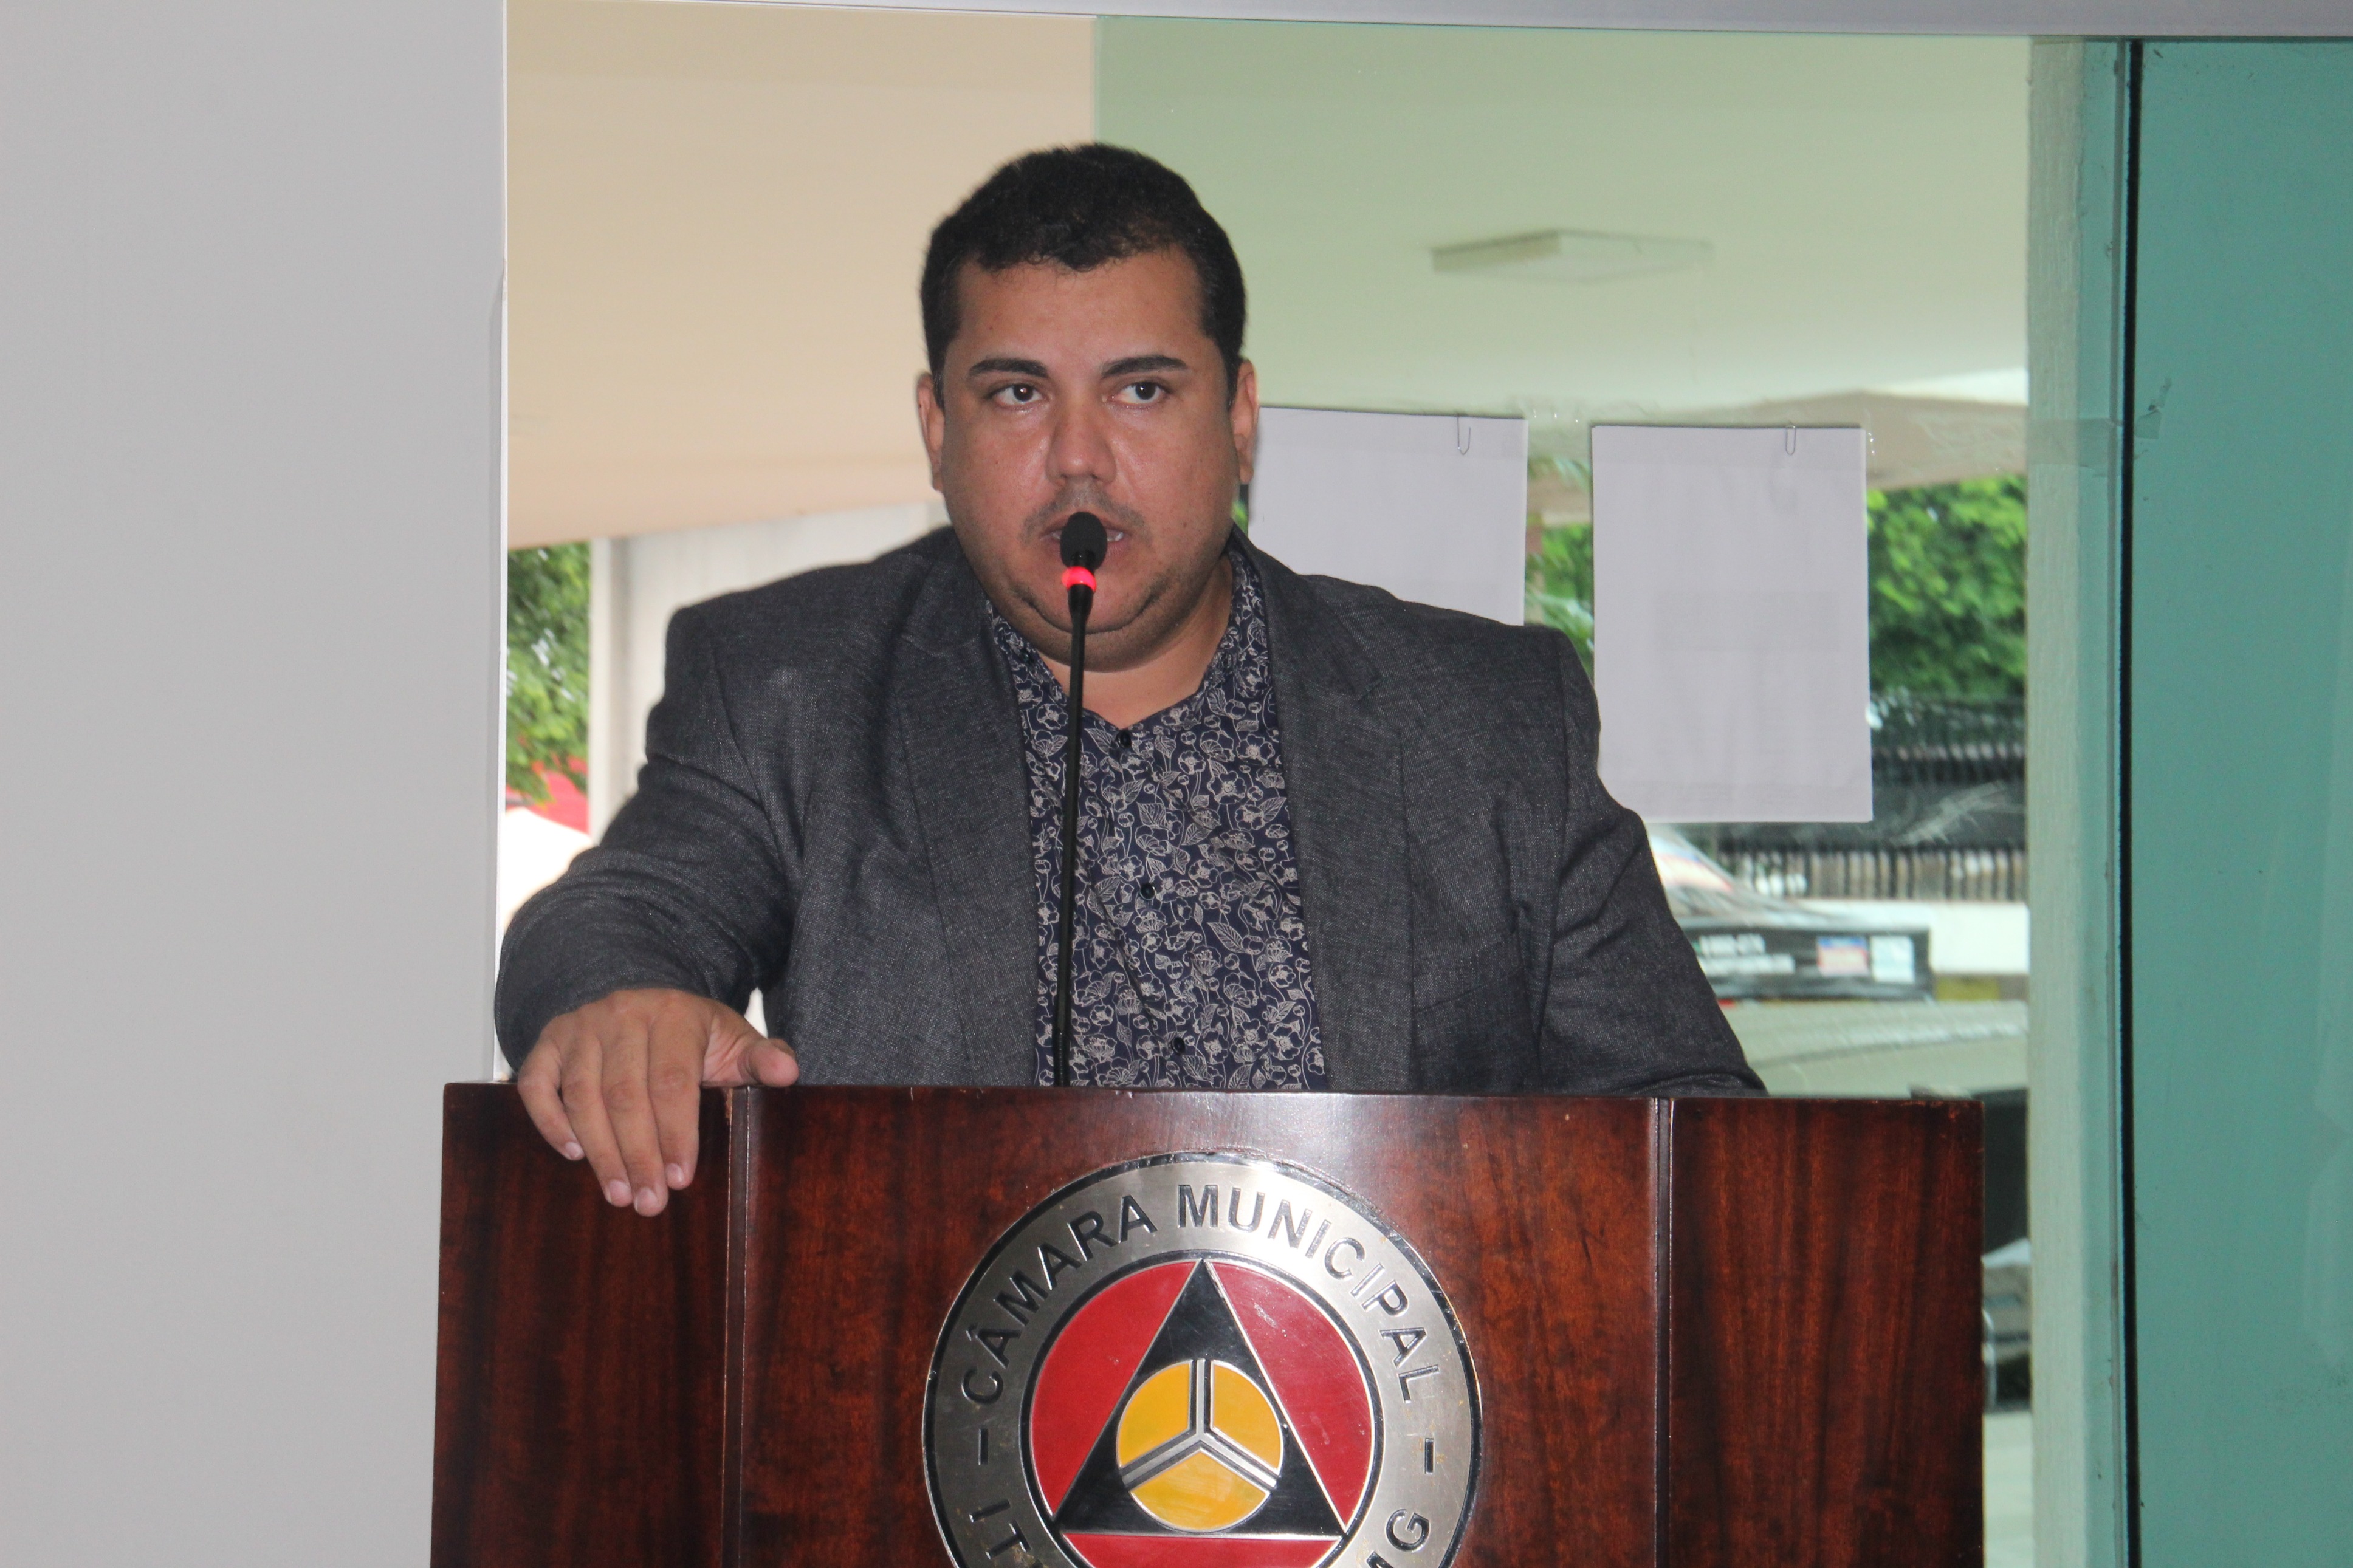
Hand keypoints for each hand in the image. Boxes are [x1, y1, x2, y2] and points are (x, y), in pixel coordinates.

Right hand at [515, 987, 798, 1215]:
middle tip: (649, 1202)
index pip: (672, 1080)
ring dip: (599, 1151)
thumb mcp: (733, 1043)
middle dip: (638, 1154)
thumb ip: (761, 1060)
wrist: (646, 1006)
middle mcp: (622, 1013)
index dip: (676, 1133)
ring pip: (582, 1095)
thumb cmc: (695, 1037)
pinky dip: (550, 1121)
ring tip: (618, 1194)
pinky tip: (572, 1154)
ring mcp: (580, 1026)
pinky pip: (537, 1084)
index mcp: (674, 1013)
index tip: (682, 1179)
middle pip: (625, 1094)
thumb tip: (787, 1073)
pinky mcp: (549, 1041)